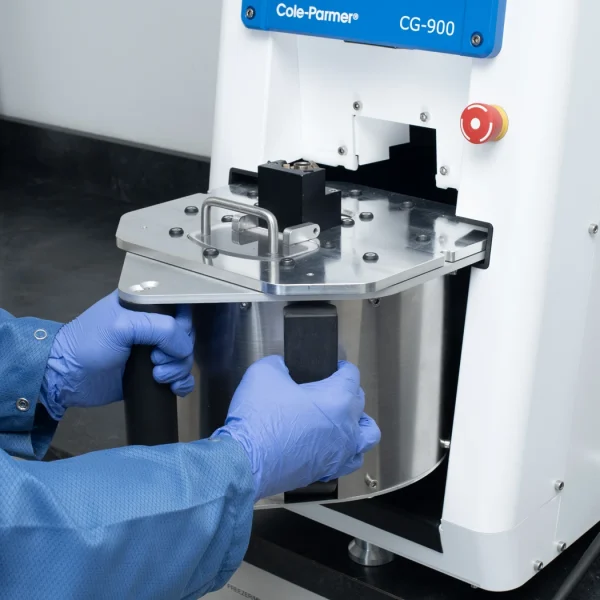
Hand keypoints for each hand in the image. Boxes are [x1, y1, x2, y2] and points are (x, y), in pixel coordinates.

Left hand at [42, 291, 193, 418]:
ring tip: (157, 376)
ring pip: (185, 358)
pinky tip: (173, 387)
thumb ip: (159, 329)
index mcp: (144, 305)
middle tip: (156, 360)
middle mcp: (151, 327)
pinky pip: (181, 377)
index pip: (179, 308)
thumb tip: (185, 349)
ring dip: (178, 369)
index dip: (182, 325)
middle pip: (185, 336)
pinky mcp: (153, 374)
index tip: (168, 339)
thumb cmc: (88, 344)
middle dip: (178, 351)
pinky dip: (183, 383)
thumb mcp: (122, 326)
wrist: (66, 378)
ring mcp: (153, 351)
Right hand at [213, 355, 380, 500]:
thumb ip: (278, 363)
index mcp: (338, 400)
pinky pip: (348, 460)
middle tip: (328, 388)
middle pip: (360, 403)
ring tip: (345, 419)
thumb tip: (282, 366)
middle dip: (347, 392)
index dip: (341, 366)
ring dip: (359, 425)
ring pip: (366, 436)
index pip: (352, 375)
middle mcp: (346, 428)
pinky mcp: (325, 472)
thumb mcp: (263, 373)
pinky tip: (329, 445)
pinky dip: (345, 451)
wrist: (244, 462)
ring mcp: (339, 453)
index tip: (333, 366)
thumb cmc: (259, 418)